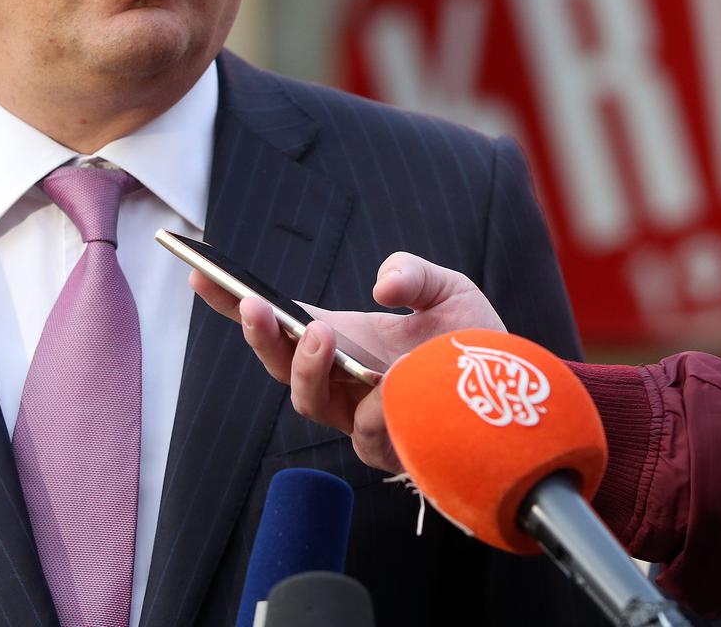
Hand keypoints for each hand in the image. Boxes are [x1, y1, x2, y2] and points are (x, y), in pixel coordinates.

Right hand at [190, 251, 503, 471]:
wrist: (521, 392)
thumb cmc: (471, 341)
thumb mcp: (446, 288)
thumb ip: (413, 272)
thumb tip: (382, 285)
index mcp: (341, 337)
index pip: (279, 321)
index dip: (234, 302)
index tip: (199, 275)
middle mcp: (340, 379)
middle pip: (280, 366)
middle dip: (261, 336)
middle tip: (256, 304)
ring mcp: (359, 416)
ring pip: (311, 402)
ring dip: (309, 367)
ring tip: (321, 334)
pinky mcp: (388, 448)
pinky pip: (364, 433)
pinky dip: (370, 408)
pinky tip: (385, 387)